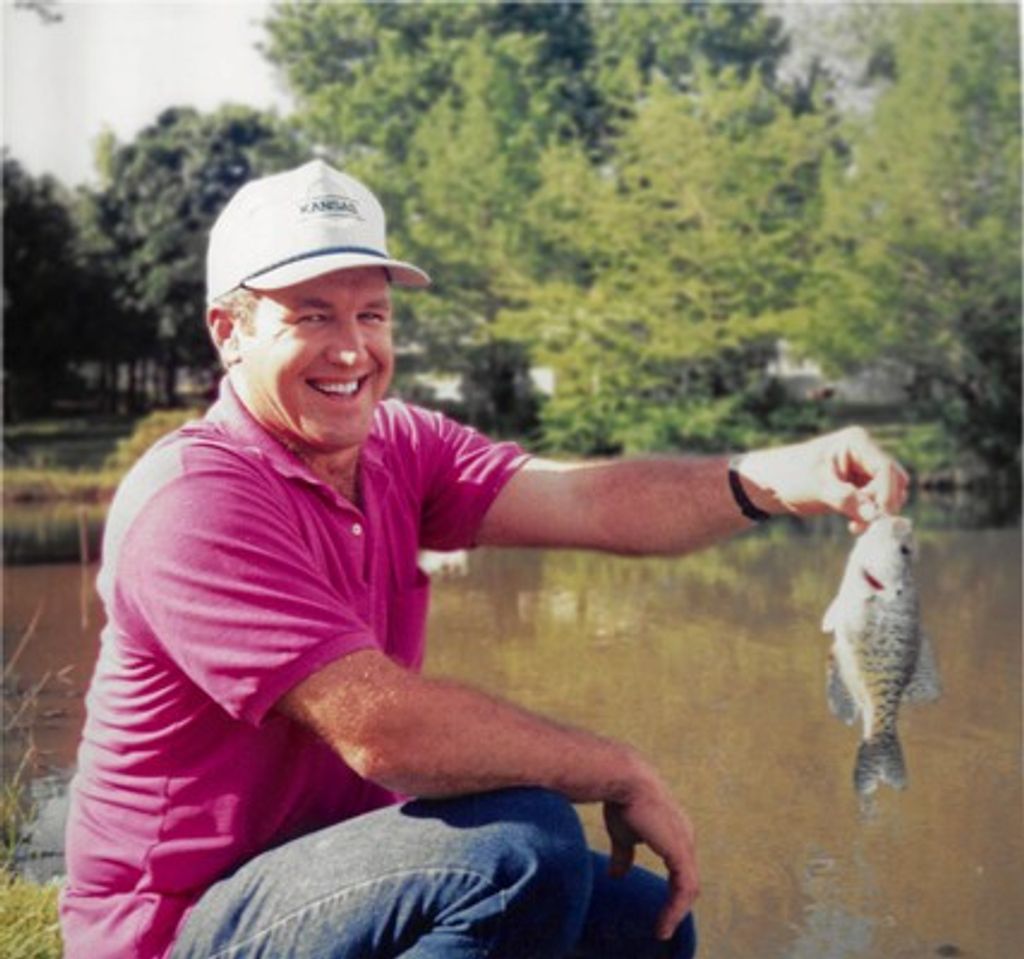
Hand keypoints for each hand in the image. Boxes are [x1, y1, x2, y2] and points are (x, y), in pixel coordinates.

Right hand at [603, 776, 699, 940]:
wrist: (623, 781)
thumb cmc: (622, 802)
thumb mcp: (623, 834)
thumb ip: (624, 854)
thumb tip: (616, 875)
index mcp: (674, 832)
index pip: (680, 866)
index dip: (673, 888)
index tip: (661, 909)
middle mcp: (685, 837)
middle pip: (688, 878)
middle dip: (678, 904)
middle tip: (664, 925)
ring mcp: (685, 844)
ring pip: (689, 887)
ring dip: (676, 911)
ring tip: (662, 930)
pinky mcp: (680, 851)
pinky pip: (685, 887)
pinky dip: (676, 908)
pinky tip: (664, 923)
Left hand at [736, 426, 908, 532]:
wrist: (770, 485)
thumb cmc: (790, 477)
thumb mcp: (818, 488)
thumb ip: (847, 500)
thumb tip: (875, 515)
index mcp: (856, 442)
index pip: (885, 468)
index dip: (886, 495)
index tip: (879, 518)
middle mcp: (864, 453)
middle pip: (893, 481)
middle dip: (883, 504)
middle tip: (864, 524)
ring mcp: (862, 469)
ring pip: (888, 493)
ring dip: (877, 512)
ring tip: (855, 526)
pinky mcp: (859, 485)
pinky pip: (876, 502)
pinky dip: (870, 515)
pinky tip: (854, 525)